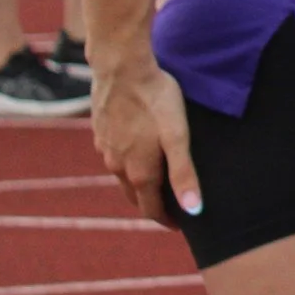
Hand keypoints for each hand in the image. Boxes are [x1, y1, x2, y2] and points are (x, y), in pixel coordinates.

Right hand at [92, 55, 199, 225]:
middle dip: (153, 204)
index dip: (167, 219)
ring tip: (158, 182)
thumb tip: (194, 210)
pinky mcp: (100, 133)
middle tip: (172, 206)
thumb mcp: (178, 137)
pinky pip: (114, 157)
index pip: (151, 208)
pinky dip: (128, 164)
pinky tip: (137, 153)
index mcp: (139, 171)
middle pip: (136, 195)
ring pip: (123, 176)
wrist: (122, 70)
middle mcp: (117, 166)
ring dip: (139, 184)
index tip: (181, 225)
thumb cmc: (156, 101)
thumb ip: (184, 174)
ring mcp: (105, 150)